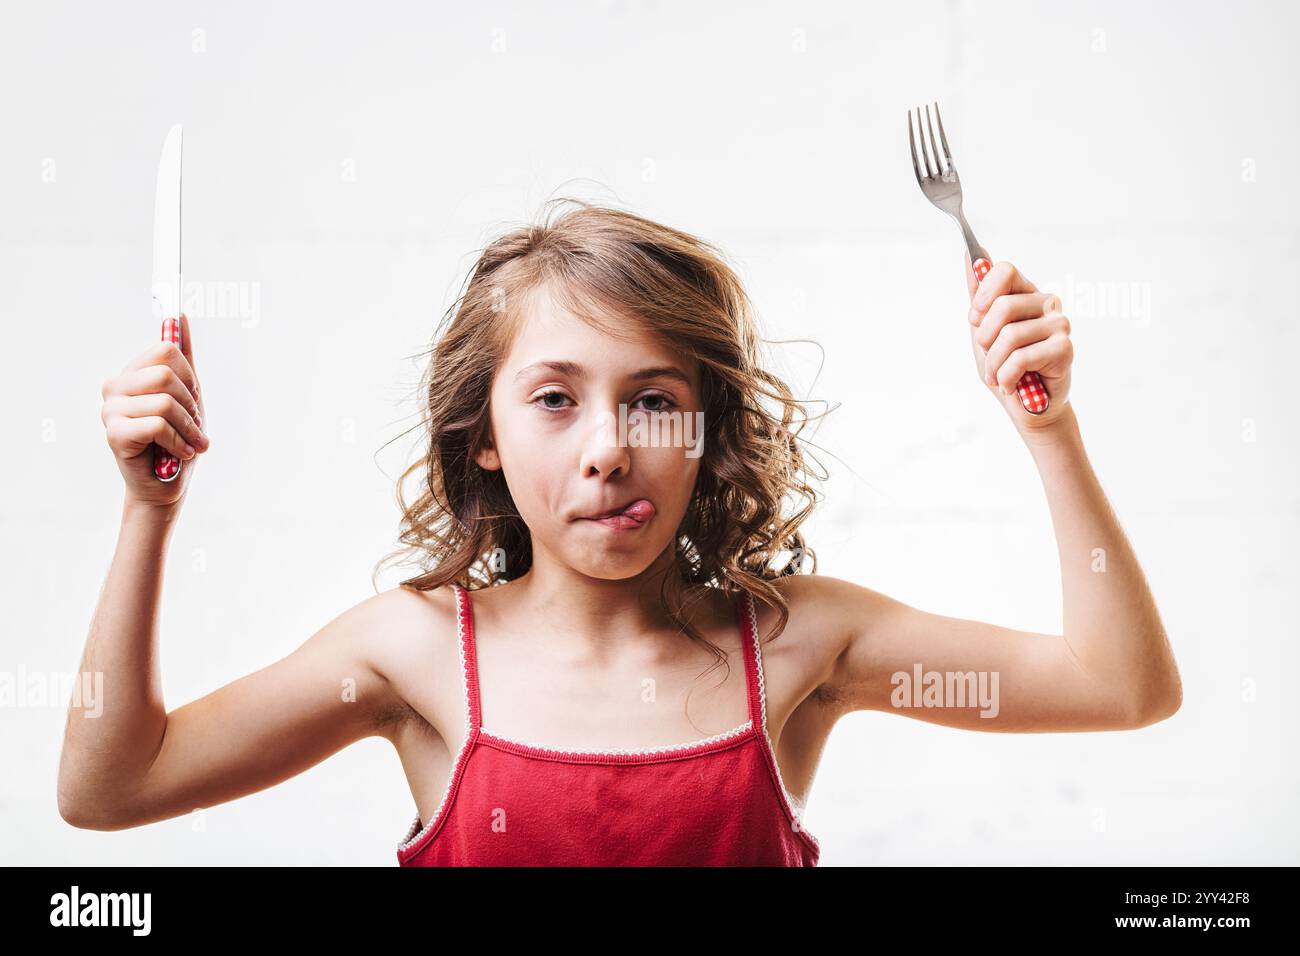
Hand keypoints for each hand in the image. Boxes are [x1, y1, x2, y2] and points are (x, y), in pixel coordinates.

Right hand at [100, 313, 210, 508]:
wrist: (166, 484)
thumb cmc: (177, 440)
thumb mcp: (188, 395)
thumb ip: (183, 357)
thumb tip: (180, 315)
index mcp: (132, 373)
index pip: (168, 349)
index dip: (190, 378)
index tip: (192, 401)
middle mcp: (114, 386)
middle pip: (167, 374)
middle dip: (191, 404)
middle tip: (193, 426)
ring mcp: (110, 409)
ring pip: (165, 401)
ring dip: (189, 428)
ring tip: (190, 443)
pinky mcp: (113, 434)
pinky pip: (158, 425)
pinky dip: (179, 442)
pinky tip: (179, 453)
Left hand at [963, 253, 1073, 434]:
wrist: (1026, 408)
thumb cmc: (1005, 367)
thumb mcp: (982, 330)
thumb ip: (978, 294)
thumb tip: (971, 255)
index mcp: (1026, 293)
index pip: (1004, 270)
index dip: (983, 294)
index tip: (974, 318)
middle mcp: (1046, 303)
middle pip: (1003, 306)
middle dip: (984, 339)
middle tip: (988, 355)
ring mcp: (1059, 324)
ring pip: (1009, 336)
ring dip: (994, 364)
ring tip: (999, 376)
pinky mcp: (1065, 347)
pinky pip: (1021, 357)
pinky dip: (1007, 377)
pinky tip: (1012, 384)